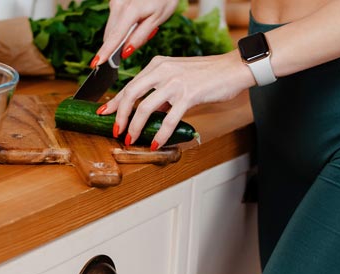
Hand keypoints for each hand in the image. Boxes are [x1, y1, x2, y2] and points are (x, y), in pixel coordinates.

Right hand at [91, 0, 177, 66]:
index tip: (96, 64)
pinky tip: (139, 18)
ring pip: (113, 28)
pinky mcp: (115, 1)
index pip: (114, 37)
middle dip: (121, 44)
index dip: (105, 52)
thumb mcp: (158, 18)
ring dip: (123, 34)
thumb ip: (141, 36)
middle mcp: (117, 4)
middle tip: (145, 35)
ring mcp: (115, 1)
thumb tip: (125, 52)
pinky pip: (116, 19)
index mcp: (129, 11)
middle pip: (111, 34)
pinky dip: (124, 25)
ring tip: (145, 23)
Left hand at [97, 51, 256, 149]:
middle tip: (116, 130)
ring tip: (131, 139)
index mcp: (158, 65)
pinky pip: (168, 119)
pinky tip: (155, 143)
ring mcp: (174, 82)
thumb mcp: (179, 76)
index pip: (129, 84)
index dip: (115, 101)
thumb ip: (162, 91)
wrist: (234, 69)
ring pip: (144, 108)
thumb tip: (151, 111)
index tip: (105, 113)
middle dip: (120, 115)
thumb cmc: (209, 74)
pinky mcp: (188, 95)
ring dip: (135, 127)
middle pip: (130, 94)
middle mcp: (162, 70)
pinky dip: (160, 134)